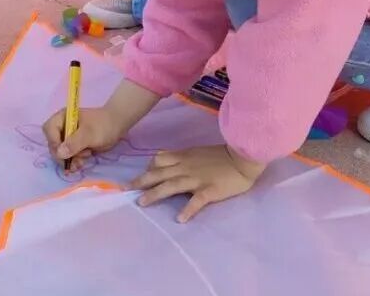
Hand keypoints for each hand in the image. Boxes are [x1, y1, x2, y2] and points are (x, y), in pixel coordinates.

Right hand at [43, 106, 126, 171]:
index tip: (63, 153)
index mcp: (62, 118)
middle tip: (73, 162)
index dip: (54, 142)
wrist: (117, 126)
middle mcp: (62, 127)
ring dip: (69, 160)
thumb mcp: (89, 133)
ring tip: (82, 161)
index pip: (49, 130)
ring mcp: (68, 137)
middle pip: (53, 144)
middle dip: (63, 155)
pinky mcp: (74, 146)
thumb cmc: (103, 125)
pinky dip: (74, 162)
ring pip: (61, 153)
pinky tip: (81, 163)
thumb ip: (74, 143)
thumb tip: (59, 153)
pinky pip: (68, 157)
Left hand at [131, 145, 265, 221]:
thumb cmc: (223, 156)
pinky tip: (180, 219)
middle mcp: (186, 167)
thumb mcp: (198, 152)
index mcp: (185, 157)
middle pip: (160, 173)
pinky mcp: (210, 190)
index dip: (148, 168)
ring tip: (142, 203)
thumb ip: (183, 157)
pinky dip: (188, 209)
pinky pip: (197, 201)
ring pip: (172, 185)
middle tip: (125, 188)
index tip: (140, 176)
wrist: (243, 157)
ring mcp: (197, 178)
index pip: (160, 159)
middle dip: (142, 181)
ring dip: (155, 194)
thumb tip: (166, 160)